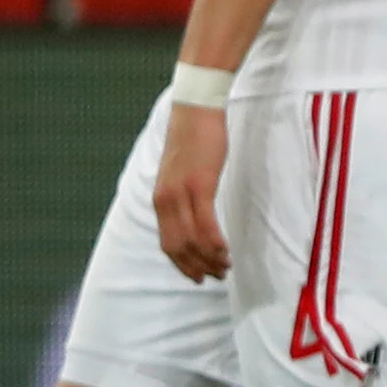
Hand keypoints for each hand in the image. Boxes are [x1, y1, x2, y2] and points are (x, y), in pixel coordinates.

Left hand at [153, 103, 231, 282]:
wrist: (195, 109)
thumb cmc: (194, 138)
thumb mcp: (183, 172)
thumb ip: (184, 194)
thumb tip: (194, 214)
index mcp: (160, 199)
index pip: (167, 243)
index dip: (183, 264)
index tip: (199, 276)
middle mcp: (165, 200)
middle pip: (177, 247)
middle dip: (197, 267)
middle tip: (217, 276)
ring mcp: (181, 194)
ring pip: (191, 239)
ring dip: (209, 258)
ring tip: (226, 266)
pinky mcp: (199, 185)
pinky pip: (205, 223)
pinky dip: (215, 242)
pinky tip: (226, 249)